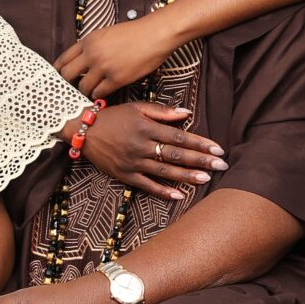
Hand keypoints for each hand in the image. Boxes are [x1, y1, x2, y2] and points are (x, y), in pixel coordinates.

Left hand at [55, 13, 180, 99]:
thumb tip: (83, 61)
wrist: (155, 34)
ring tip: (91, 90)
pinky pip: (99, 93)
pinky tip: (103, 92)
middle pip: (67, 75)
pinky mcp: (116, 79)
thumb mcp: (106, 33)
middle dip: (69, 82)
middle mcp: (92, 54)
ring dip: (86, 90)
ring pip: (83, 87)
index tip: (59, 77)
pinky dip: (99, 95)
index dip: (59, 70)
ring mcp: (103, 67)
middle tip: (74, 86)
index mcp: (88, 40)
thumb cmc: (135, 33)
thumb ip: (93, 46)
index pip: (63, 59)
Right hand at [84, 101, 225, 201]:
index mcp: (146, 127)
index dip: (199, 143)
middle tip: (221, 166)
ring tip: (205, 179)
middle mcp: (140, 145)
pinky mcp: (124, 175)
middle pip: (175, 155)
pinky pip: (146, 185)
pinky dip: (162, 191)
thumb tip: (187, 113)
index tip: (217, 149)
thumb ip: (162, 111)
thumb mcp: (137, 107)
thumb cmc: (113, 117)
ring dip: (186, 176)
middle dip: (199, 161)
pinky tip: (179, 195)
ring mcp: (132, 162)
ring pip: (163, 171)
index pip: (178, 136)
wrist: (83, 131)